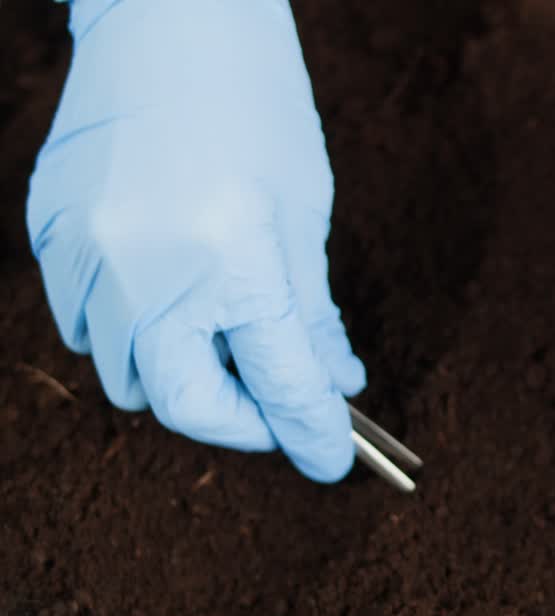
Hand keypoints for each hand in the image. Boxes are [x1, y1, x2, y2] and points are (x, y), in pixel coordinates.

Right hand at [27, 0, 364, 480]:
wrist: (169, 17)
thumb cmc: (257, 105)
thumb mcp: (304, 214)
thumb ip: (311, 312)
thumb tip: (332, 386)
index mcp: (234, 256)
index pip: (280, 380)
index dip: (312, 431)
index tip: (330, 459)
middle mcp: (148, 265)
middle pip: (184, 404)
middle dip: (239, 419)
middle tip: (275, 407)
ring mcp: (85, 252)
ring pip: (127, 373)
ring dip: (182, 374)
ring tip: (224, 335)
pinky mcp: (49, 234)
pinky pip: (85, 324)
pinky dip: (132, 329)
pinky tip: (166, 288)